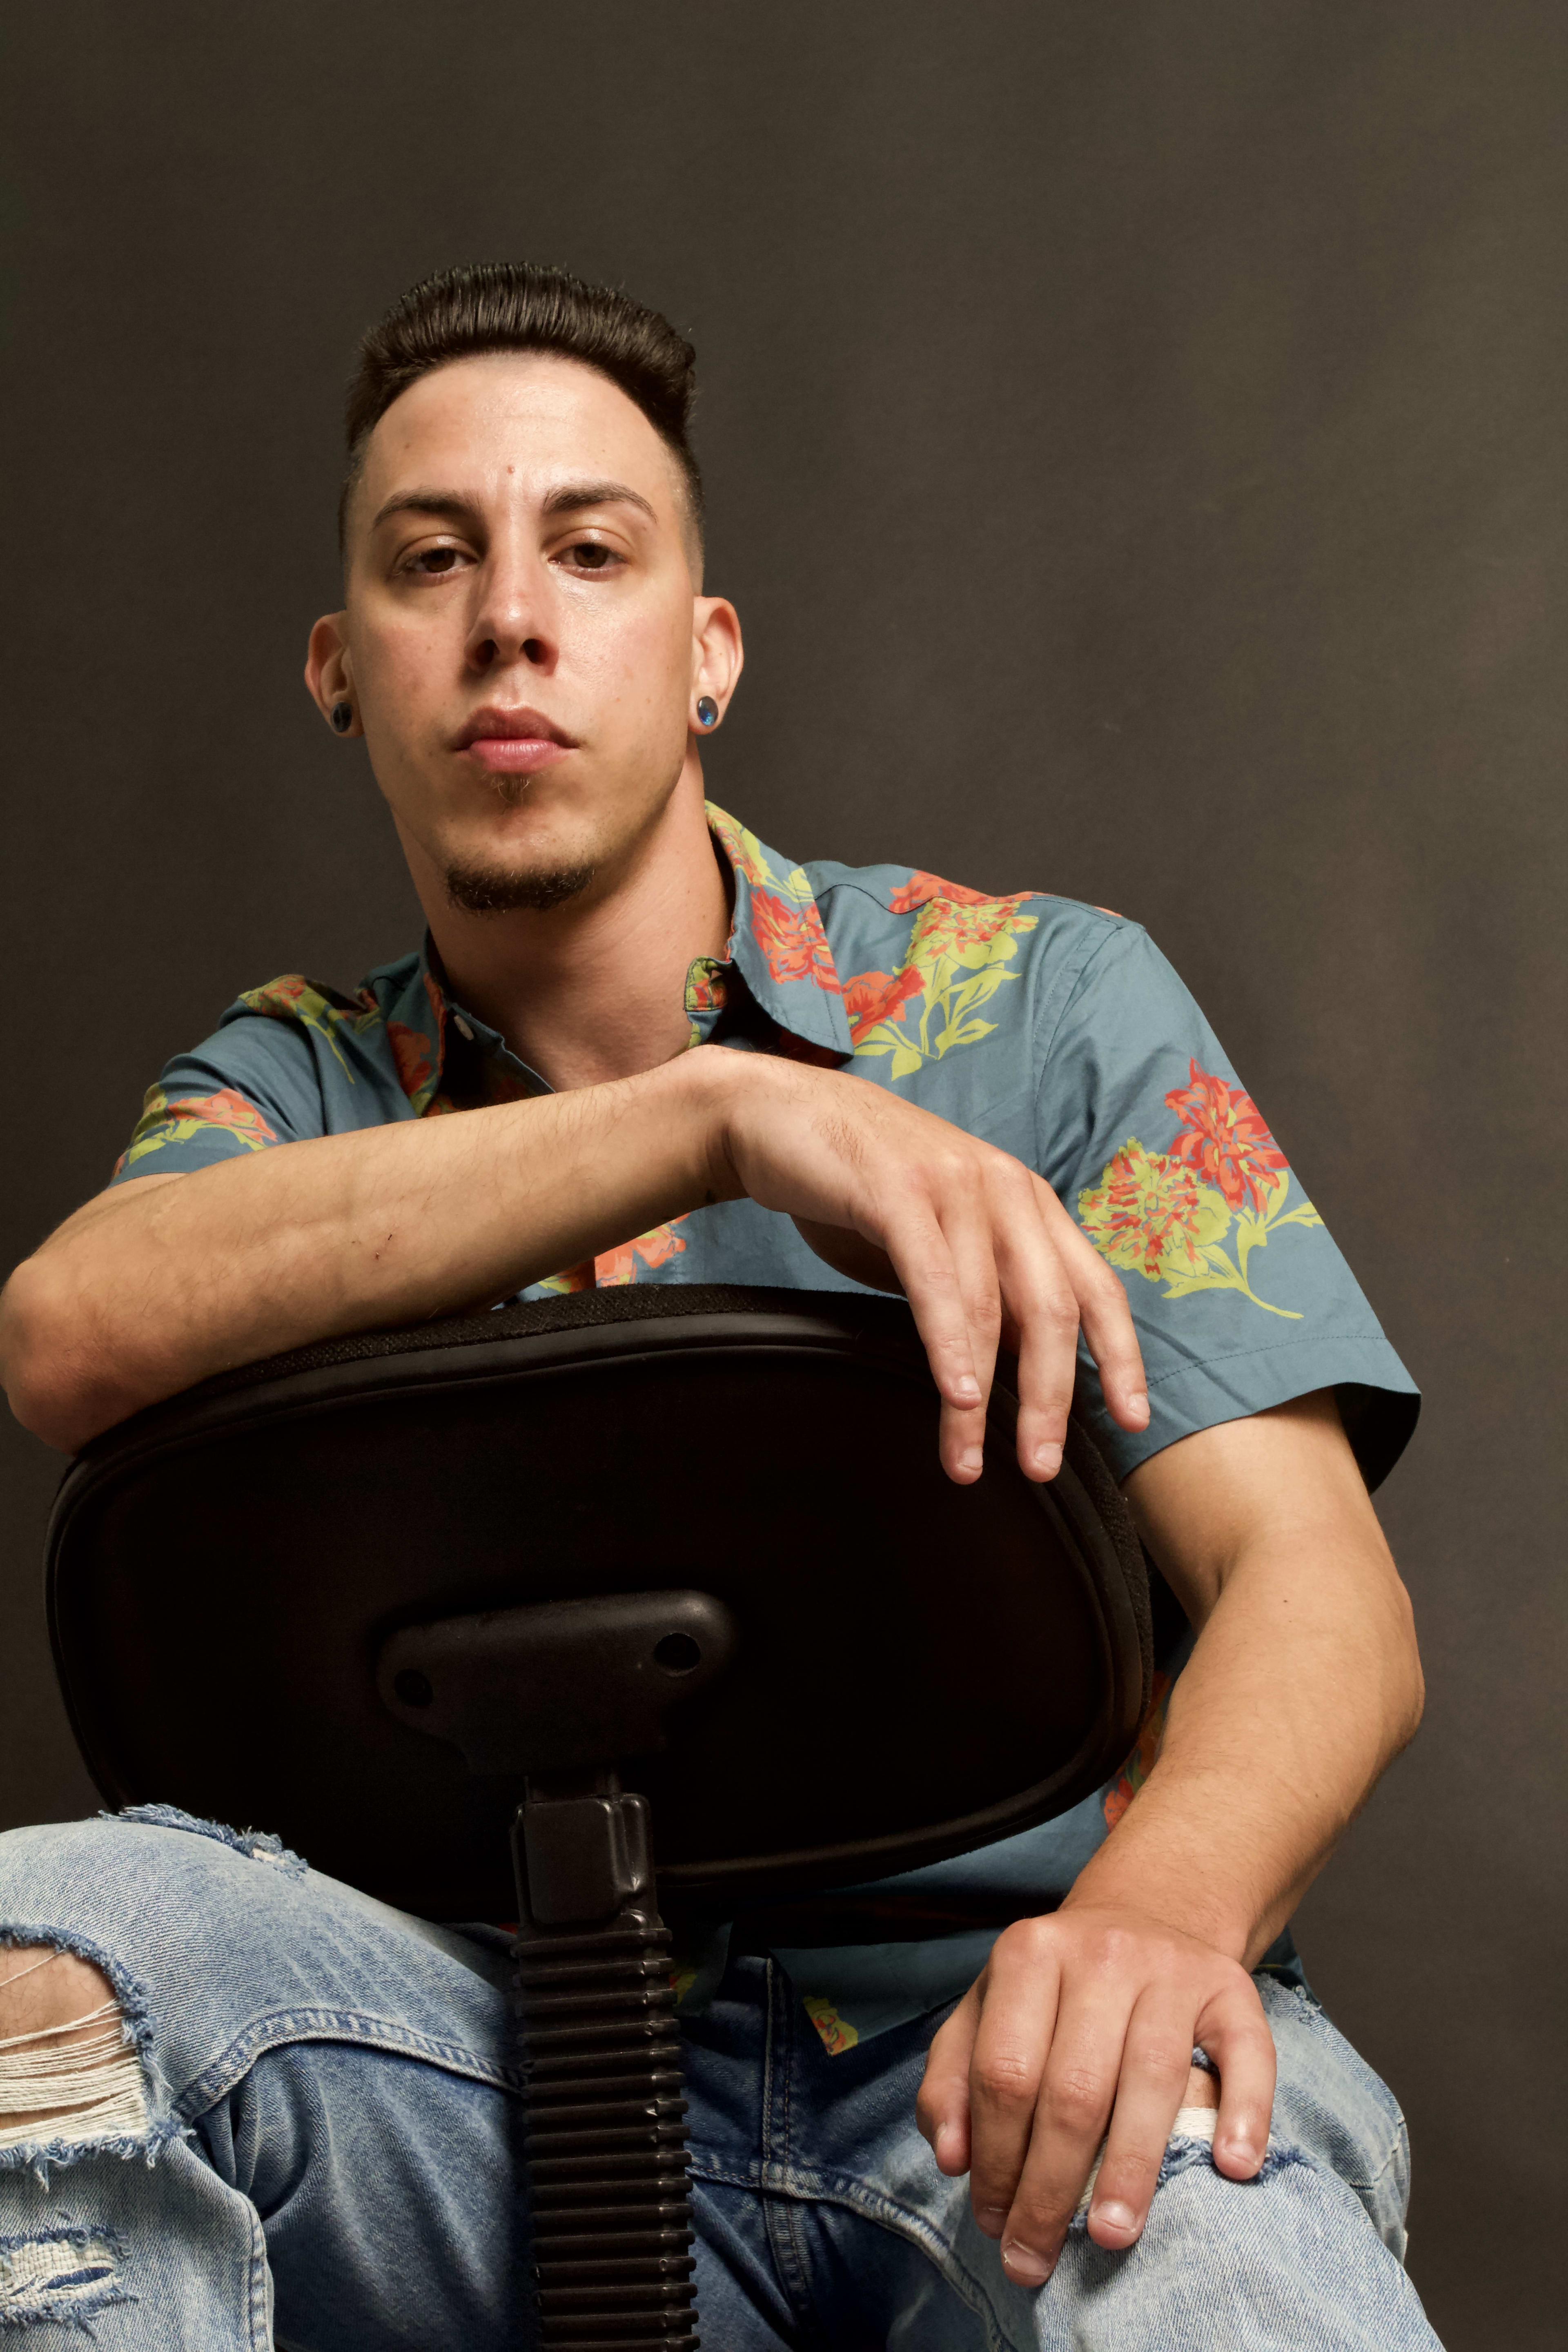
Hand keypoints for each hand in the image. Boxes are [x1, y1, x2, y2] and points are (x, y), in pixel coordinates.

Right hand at [706, 1051, 1148, 1484]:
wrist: (779, 1115)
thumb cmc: (859, 1186)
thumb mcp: (941, 1239)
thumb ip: (982, 1289)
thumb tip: (1013, 1366)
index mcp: (1027, 1202)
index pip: (1095, 1286)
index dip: (1120, 1356)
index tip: (1131, 1419)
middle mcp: (1005, 1188)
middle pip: (1051, 1307)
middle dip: (1049, 1396)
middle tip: (1039, 1464)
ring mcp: (953, 1184)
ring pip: (987, 1306)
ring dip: (981, 1394)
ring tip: (967, 1457)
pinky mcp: (896, 1189)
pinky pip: (934, 1278)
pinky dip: (948, 1343)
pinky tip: (954, 1394)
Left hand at [915, 1904, 1275, 2286]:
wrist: (1144, 1915)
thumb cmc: (1054, 1992)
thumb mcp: (986, 2012)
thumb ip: (953, 2079)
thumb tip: (953, 2157)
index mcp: (1028, 1953)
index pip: (1003, 2072)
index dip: (995, 2158)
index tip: (993, 2223)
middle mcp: (1101, 1953)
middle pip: (1073, 2088)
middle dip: (1050, 2187)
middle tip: (1038, 2256)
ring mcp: (1172, 1968)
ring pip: (1153, 2078)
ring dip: (1131, 2169)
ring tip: (1110, 2234)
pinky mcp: (1232, 1986)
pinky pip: (1248, 2052)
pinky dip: (1244, 2111)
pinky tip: (1231, 2166)